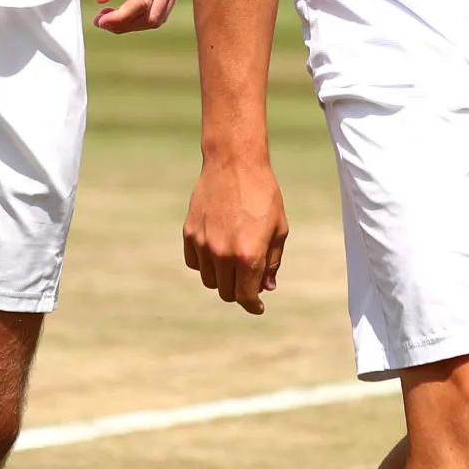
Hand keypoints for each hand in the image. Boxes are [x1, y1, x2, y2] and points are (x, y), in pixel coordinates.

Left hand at [93, 0, 184, 32]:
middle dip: (125, 25)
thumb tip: (100, 0)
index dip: (119, 18)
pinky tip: (125, 9)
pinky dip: (144, 16)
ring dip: (134, 24)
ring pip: (158, 17)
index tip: (99, 19)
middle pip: (151, 16)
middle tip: (100, 20)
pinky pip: (162, 8)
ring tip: (109, 16)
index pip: (140, 3)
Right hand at [182, 152, 288, 314]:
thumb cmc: (263, 193)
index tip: (257, 306)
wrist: (234, 163)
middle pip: (226, 292)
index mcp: (249, 255)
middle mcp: (223, 254)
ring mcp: (203, 244)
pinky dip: (205, 264)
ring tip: (234, 261)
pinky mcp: (189, 233)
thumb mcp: (278, 228)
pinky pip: (194, 262)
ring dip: (222, 278)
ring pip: (209, 280)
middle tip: (249, 279)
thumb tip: (266, 287)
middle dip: (239, 291)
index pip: (246, 296)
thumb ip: (272, 261)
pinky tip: (217, 250)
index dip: (253, 305)